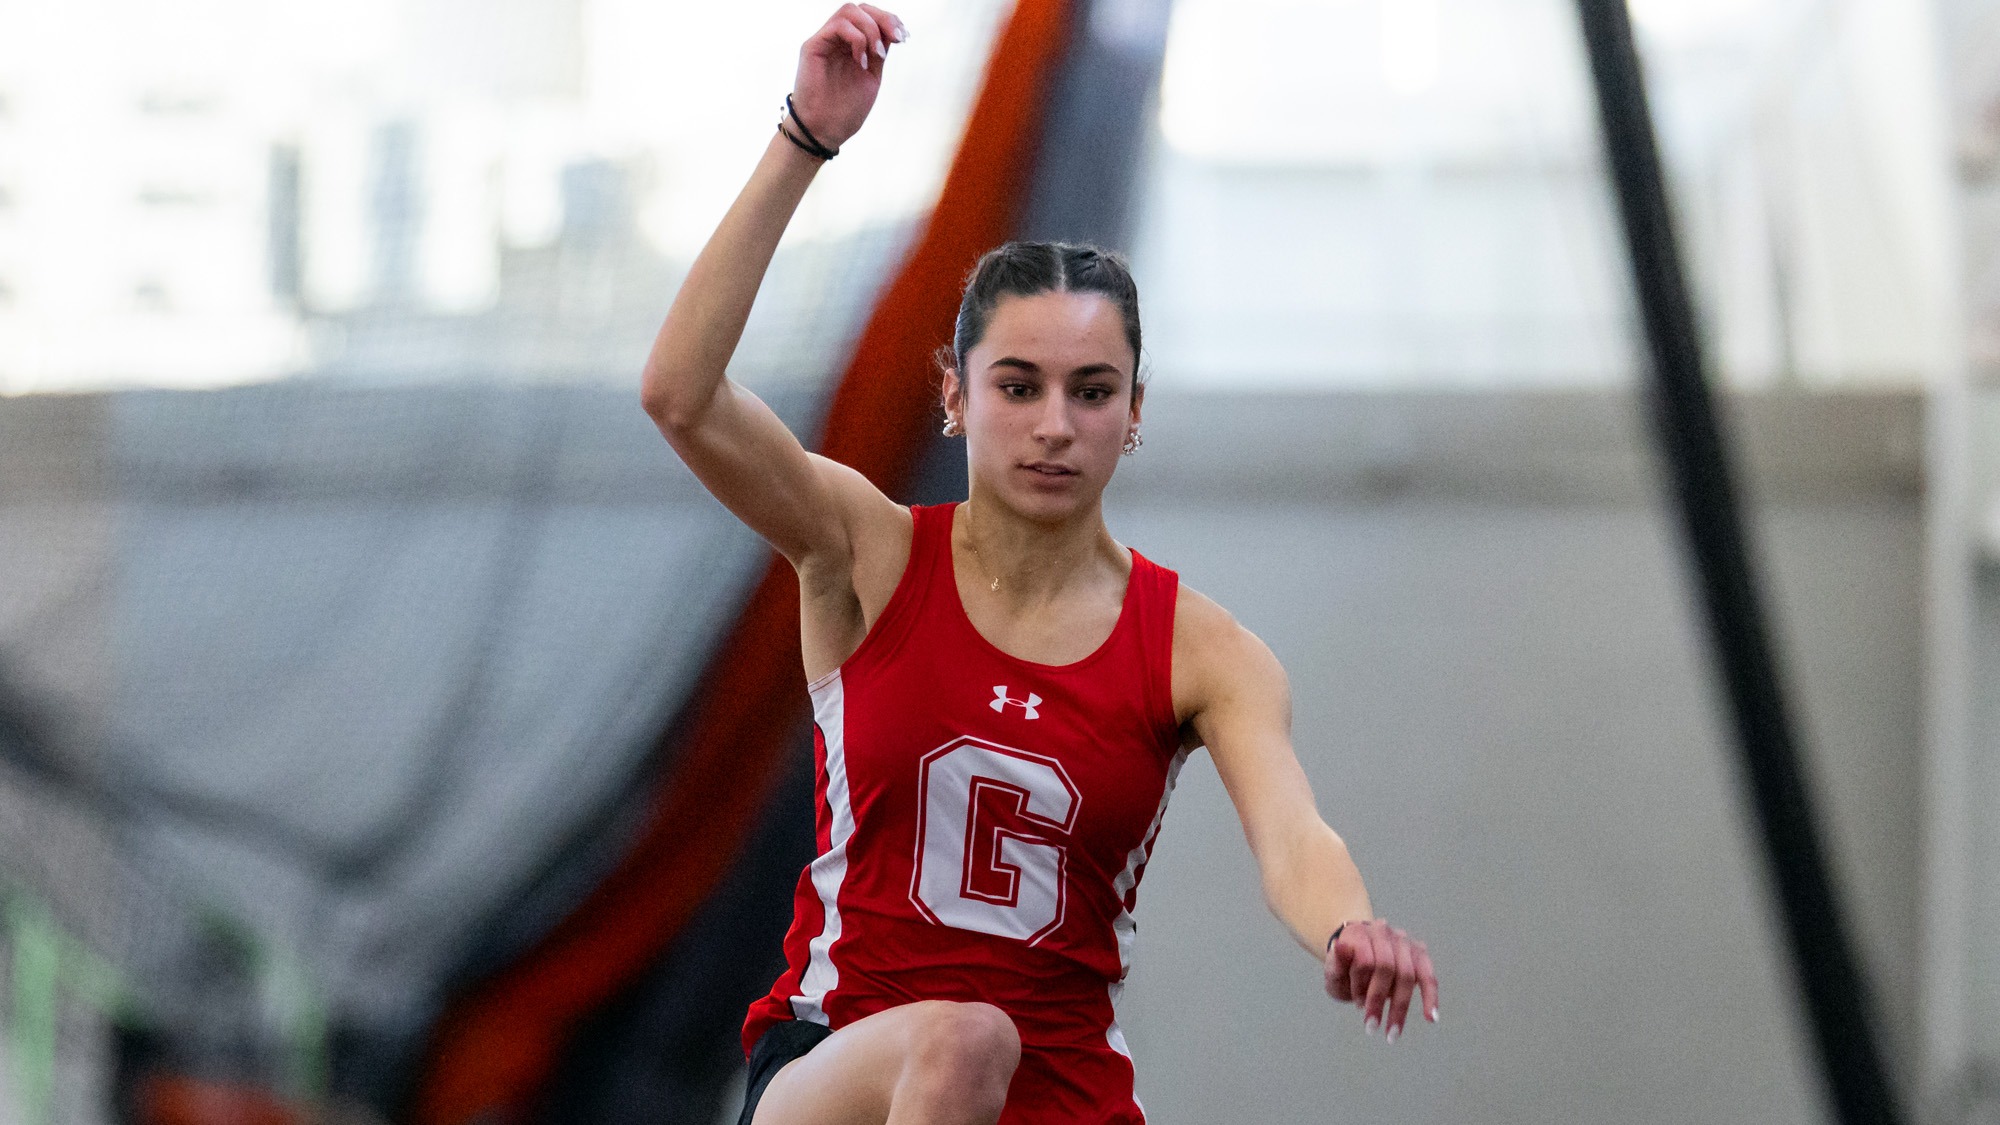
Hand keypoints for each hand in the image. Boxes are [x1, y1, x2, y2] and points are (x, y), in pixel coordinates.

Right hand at [791, 4, 907, 150]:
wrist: (825, 131)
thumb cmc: (845, 110)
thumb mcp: (871, 76)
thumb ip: (879, 52)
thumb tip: (893, 31)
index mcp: (851, 45)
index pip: (870, 17)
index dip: (889, 20)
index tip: (904, 37)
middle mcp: (837, 39)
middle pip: (861, 9)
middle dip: (884, 19)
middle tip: (897, 38)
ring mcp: (824, 41)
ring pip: (849, 11)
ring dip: (871, 28)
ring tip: (878, 54)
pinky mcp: (812, 47)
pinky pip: (837, 26)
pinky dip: (856, 39)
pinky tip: (861, 60)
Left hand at [1323, 919, 1438, 1043]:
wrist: (1356, 957)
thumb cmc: (1344, 969)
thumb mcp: (1332, 970)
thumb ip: (1334, 962)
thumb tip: (1340, 946)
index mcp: (1359, 933)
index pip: (1365, 960)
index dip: (1361, 985)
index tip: (1357, 1005)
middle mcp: (1384, 932)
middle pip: (1387, 967)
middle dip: (1379, 1000)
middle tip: (1371, 1027)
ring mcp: (1404, 942)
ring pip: (1408, 975)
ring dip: (1400, 1008)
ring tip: (1392, 1033)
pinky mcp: (1420, 955)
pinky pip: (1429, 977)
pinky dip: (1430, 997)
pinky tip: (1431, 1018)